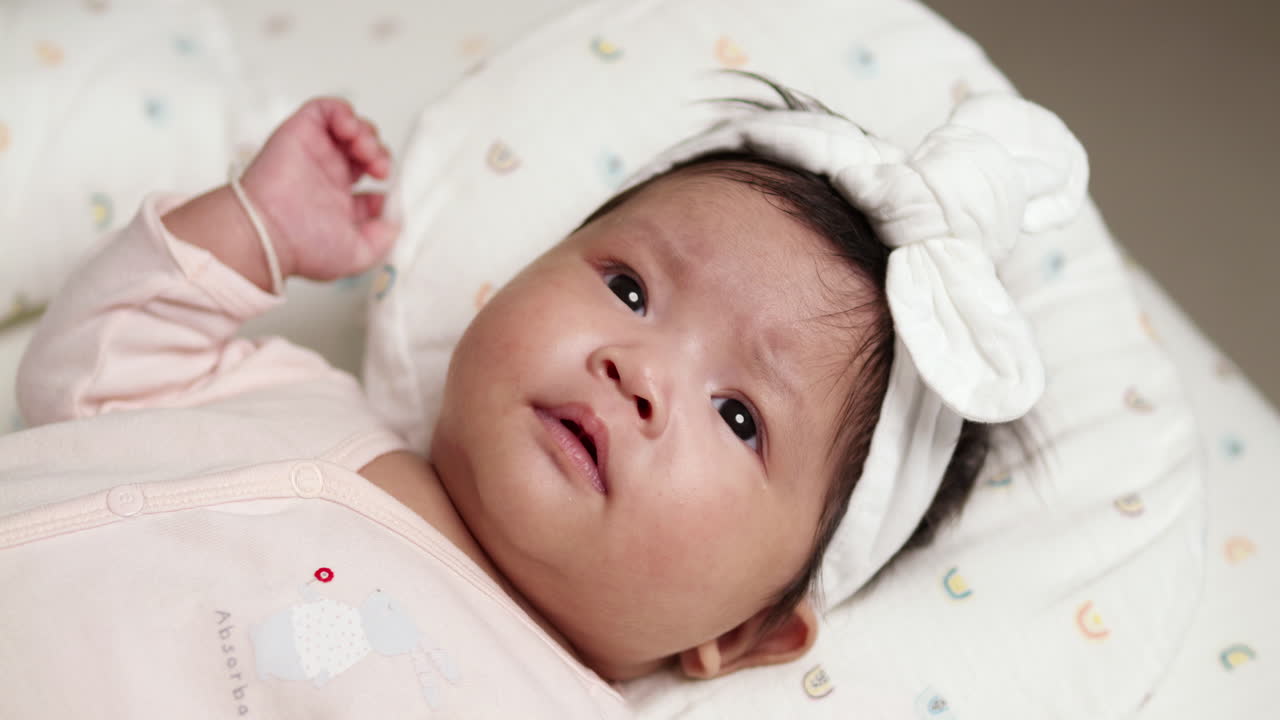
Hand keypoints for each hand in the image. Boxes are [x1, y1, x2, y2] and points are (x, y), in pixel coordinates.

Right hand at [239, 98, 395, 281]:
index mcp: (340, 200)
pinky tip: (350, 132)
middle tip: (378, 168)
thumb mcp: (360, 255)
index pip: (372, 177)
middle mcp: (328, 174)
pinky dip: (344, 112)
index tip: (385, 193)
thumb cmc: (304, 248)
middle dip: (379, 153)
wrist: (268, 233)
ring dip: (367, 133)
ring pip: (350, 126)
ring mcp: (315, 152)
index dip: (387, 178)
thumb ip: (385, 237)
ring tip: (364, 151)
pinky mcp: (301, 132)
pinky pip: (326, 108)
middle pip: (364, 147)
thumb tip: (395, 216)